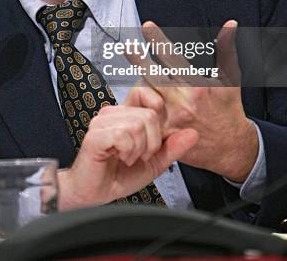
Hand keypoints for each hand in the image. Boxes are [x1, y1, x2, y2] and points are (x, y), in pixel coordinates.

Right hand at [58, 104, 197, 208]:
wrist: (93, 194)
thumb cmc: (117, 176)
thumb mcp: (154, 163)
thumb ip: (172, 147)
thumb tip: (193, 134)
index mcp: (125, 114)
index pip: (145, 92)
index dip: (157, 111)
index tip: (155, 137)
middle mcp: (112, 113)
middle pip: (149, 115)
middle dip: (151, 142)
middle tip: (139, 155)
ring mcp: (102, 122)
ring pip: (138, 124)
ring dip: (138, 149)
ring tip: (127, 158)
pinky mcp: (95, 135)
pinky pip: (123, 135)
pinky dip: (127, 152)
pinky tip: (119, 158)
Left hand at [125, 20, 258, 182]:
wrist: (231, 147)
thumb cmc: (229, 109)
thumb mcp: (231, 78)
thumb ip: (227, 49)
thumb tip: (230, 25)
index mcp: (197, 86)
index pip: (172, 57)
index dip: (157, 39)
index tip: (147, 26)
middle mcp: (182, 101)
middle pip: (153, 75)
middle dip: (138, 59)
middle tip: (127, 45)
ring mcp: (172, 119)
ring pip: (147, 95)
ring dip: (141, 82)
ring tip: (137, 74)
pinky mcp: (165, 134)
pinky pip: (147, 117)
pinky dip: (141, 105)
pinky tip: (135, 98)